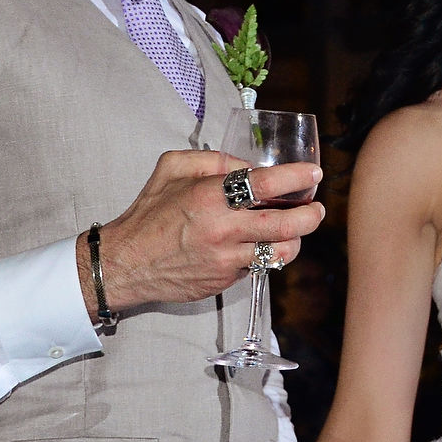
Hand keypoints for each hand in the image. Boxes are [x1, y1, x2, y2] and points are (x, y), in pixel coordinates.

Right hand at [89, 149, 325, 315]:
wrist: (125, 264)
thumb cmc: (149, 213)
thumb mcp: (172, 168)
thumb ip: (213, 159)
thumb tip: (249, 166)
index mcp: (210, 197)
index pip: (266, 184)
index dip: (296, 177)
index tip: (314, 173)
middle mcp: (222, 230)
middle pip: (285, 225)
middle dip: (311, 216)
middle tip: (316, 209)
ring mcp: (225, 260)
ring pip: (279, 252)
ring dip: (295, 240)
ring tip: (297, 229)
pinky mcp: (224, 282)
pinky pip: (257, 265)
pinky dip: (265, 254)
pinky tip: (261, 244)